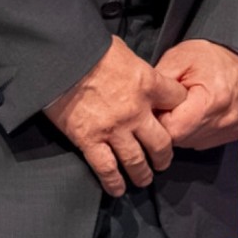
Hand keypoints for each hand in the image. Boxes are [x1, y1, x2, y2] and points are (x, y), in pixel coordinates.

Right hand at [46, 39, 183, 195]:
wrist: (59, 57)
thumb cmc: (89, 48)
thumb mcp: (123, 50)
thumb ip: (135, 67)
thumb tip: (136, 71)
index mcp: (148, 84)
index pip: (177, 101)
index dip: (179, 109)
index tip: (175, 118)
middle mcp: (136, 111)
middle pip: (162, 142)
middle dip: (164, 155)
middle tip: (163, 161)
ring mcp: (114, 129)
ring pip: (137, 160)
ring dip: (142, 173)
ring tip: (144, 179)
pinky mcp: (89, 140)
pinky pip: (106, 168)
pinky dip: (113, 182)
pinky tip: (118, 189)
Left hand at [153, 39, 237, 150]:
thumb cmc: (209, 56)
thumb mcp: (177, 60)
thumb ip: (158, 87)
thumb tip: (144, 111)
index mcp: (212, 101)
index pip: (172, 130)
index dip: (159, 120)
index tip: (159, 106)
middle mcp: (226, 119)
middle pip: (182, 139)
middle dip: (170, 125)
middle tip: (171, 105)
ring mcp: (233, 128)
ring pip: (192, 142)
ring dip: (183, 129)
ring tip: (185, 107)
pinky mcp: (236, 131)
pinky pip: (205, 141)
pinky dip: (197, 130)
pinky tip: (198, 113)